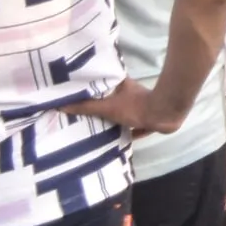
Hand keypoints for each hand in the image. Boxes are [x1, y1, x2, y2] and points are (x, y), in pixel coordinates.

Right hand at [64, 78, 187, 138]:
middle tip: (81, 117)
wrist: (164, 115)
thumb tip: (61, 105)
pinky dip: (123, 133)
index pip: (104, 84)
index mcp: (123, 85)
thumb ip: (86, 107)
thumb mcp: (107, 107)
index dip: (93, 88)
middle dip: (99, 108)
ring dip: (111, 122)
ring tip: (93, 130)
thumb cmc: (135, 107)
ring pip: (121, 114)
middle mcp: (131, 94)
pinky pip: (131, 128)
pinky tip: (113, 142)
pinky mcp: (147, 121)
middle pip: (111, 101)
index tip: (78, 94)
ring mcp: (140, 107)